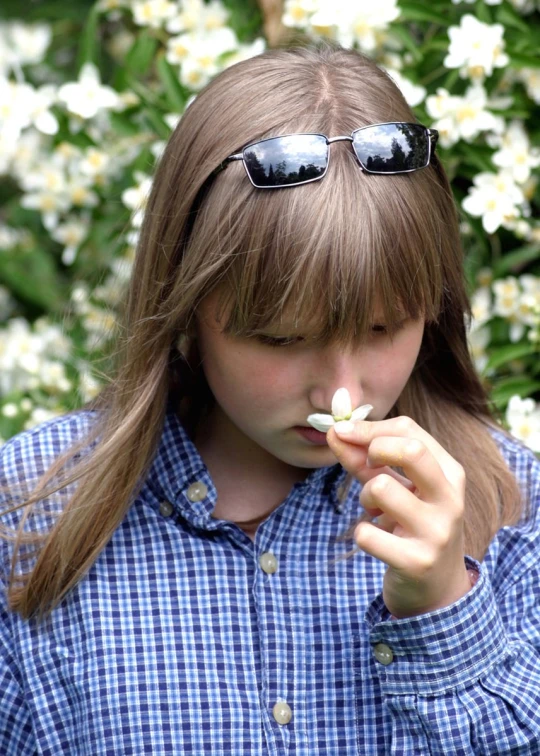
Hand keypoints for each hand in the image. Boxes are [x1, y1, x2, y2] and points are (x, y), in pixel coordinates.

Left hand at [327, 416, 470, 618]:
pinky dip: (362, 534)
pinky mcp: (416, 562)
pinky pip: (367, 533)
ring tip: (376, 512)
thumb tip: (334, 432)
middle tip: (367, 467)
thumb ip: (365, 459)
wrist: (437, 589)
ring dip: (365, 498)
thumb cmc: (412, 525)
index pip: (408, 430)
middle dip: (374, 449)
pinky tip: (378, 541)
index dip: (368, 428)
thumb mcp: (396, 487)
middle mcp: (449, 499)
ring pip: (380, 488)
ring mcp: (436, 532)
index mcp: (450, 473)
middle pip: (411, 450)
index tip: (343, 432)